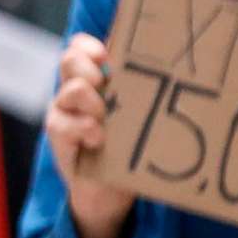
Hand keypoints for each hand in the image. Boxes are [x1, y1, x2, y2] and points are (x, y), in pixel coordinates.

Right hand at [48, 33, 135, 237]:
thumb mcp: (137, 115)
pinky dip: (83, 128)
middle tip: (105, 84)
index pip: (80, 47)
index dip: (90, 46)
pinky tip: (97, 139)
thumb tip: (178, 72)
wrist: (110, 191)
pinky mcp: (59, 137)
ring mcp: (63, 112)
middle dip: (88, 67)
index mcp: (93, 79)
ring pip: (70, 89)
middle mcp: (74, 91)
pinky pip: (61, 123)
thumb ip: (142, 93)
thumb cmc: (129, 147)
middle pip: (70, 60)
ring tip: (105, 118)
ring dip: (91, 100)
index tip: (107, 57)